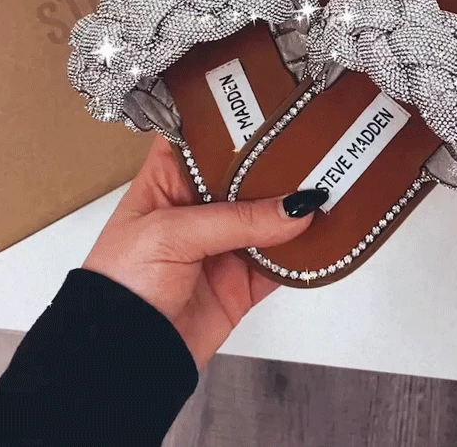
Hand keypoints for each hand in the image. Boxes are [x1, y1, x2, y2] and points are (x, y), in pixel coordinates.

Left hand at [83, 135, 324, 366]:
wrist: (122, 357)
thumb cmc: (122, 282)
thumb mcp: (172, 234)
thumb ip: (237, 219)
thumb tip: (297, 207)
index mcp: (169, 180)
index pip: (204, 137)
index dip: (235, 118)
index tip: (272, 99)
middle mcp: (199, 206)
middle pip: (246, 174)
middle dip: (278, 161)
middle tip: (319, 139)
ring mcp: (223, 244)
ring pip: (270, 215)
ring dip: (297, 205)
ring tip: (333, 180)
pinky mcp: (243, 282)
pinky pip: (282, 262)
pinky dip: (305, 251)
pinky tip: (327, 232)